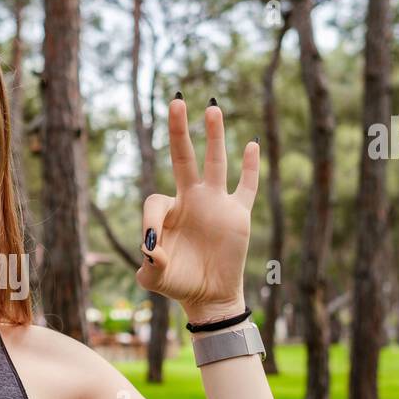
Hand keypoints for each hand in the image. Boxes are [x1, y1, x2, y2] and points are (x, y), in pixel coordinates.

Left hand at [136, 98, 256, 321]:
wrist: (209, 297)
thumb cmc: (177, 284)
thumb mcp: (153, 280)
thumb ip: (148, 267)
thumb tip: (153, 250)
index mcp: (168, 212)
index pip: (155, 201)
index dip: (150, 222)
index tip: (152, 246)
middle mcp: (191, 199)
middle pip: (183, 157)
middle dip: (178, 131)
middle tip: (176, 101)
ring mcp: (216, 203)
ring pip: (215, 163)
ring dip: (214, 136)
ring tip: (211, 108)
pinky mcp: (238, 214)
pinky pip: (246, 187)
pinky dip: (250, 167)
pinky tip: (251, 144)